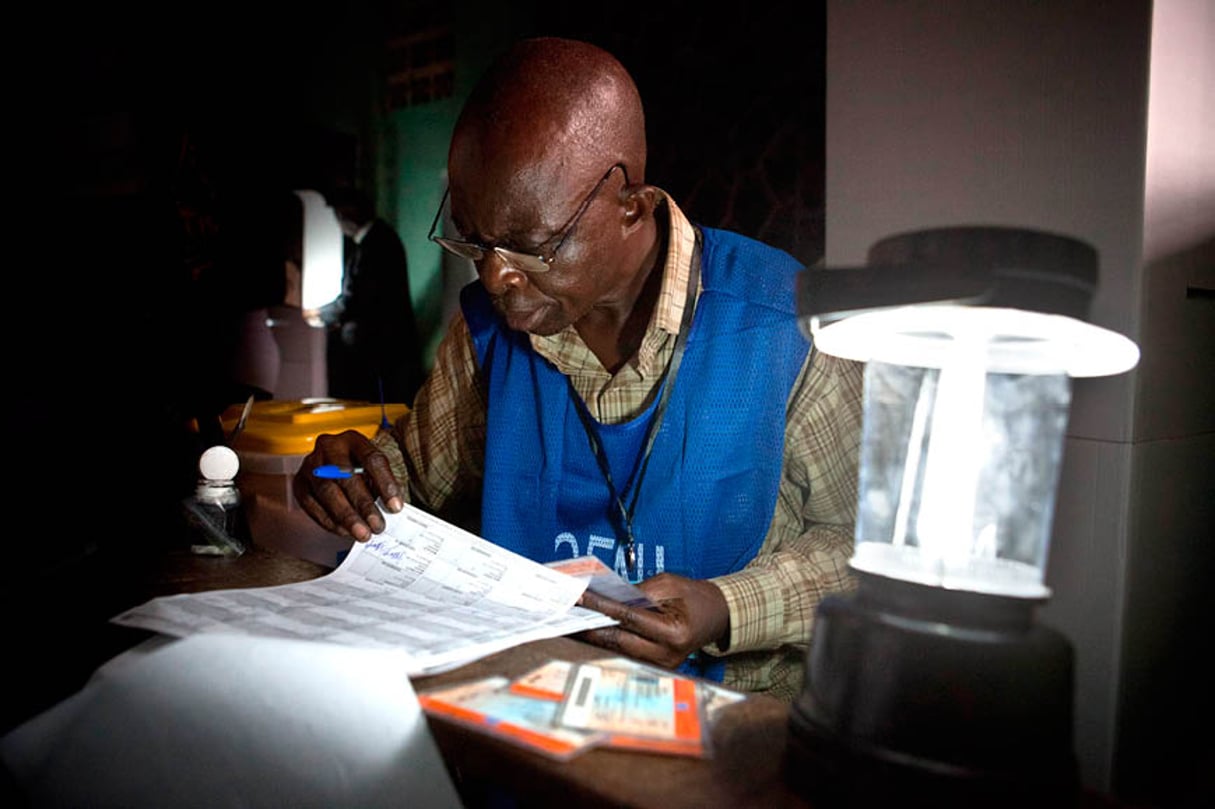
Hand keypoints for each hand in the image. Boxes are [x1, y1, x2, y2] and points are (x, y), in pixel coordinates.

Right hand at [291, 430, 405, 541]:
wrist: (334, 464)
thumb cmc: (360, 469)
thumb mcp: (374, 470)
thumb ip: (382, 486)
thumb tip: (391, 510)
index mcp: (353, 439)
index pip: (371, 458)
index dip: (385, 483)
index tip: (395, 507)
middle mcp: (329, 447)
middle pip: (345, 475)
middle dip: (363, 504)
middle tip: (376, 526)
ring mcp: (311, 465)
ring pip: (327, 491)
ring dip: (346, 516)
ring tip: (362, 533)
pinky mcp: (299, 483)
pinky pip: (311, 504)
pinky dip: (329, 521)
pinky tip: (344, 531)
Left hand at [575, 573, 729, 669]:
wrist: (717, 615)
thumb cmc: (694, 596)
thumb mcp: (669, 583)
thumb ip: (638, 591)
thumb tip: (605, 596)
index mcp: (674, 633)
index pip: (629, 618)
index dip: (602, 607)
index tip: (579, 598)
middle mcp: (667, 655)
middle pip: (618, 640)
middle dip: (589, 625)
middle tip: (565, 614)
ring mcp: (661, 666)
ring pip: (617, 649)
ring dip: (593, 635)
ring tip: (570, 622)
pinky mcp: (655, 667)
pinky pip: (625, 652)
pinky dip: (607, 641)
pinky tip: (590, 630)